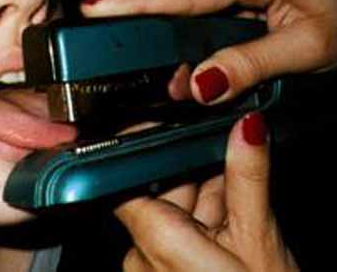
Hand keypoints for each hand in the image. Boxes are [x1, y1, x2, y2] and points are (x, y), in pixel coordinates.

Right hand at [82, 0, 336, 103]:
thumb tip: (199, 83)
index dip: (136, 2)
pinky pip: (202, 5)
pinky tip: (198, 56)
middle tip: (134, 66)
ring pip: (189, 6)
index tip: (95, 8)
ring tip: (184, 77)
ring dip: (177, 39)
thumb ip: (250, 65)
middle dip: (154, 33)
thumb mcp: (306, 48)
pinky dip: (193, 32)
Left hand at [114, 112, 298, 271]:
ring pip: (172, 214)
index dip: (149, 152)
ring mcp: (152, 271)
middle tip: (229, 177)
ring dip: (203, 204)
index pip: (126, 178)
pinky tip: (229, 235)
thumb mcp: (260, 239)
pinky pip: (176, 239)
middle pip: (157, 193)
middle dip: (193, 179)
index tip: (172, 134)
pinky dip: (201, 228)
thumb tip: (246, 129)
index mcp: (155, 241)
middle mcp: (141, 258)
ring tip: (237, 215)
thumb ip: (247, 177)